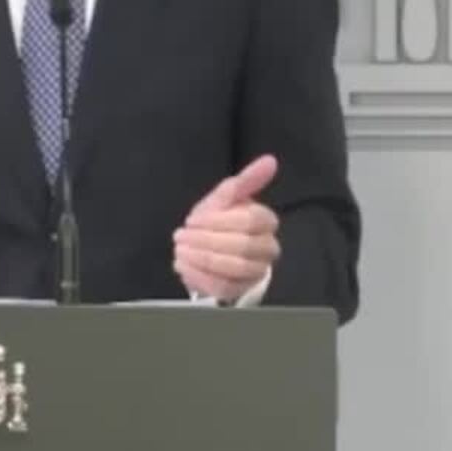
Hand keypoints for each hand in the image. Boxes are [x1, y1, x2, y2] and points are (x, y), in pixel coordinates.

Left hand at [174, 155, 280, 302]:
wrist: (208, 249)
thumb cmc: (219, 220)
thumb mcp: (226, 197)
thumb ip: (247, 179)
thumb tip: (270, 160)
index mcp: (267, 222)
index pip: (252, 220)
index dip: (219, 220)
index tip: (193, 219)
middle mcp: (268, 249)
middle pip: (243, 246)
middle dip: (207, 240)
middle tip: (181, 235)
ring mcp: (255, 272)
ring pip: (234, 268)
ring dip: (202, 258)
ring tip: (180, 250)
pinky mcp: (240, 290)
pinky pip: (223, 287)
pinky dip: (200, 276)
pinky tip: (183, 265)